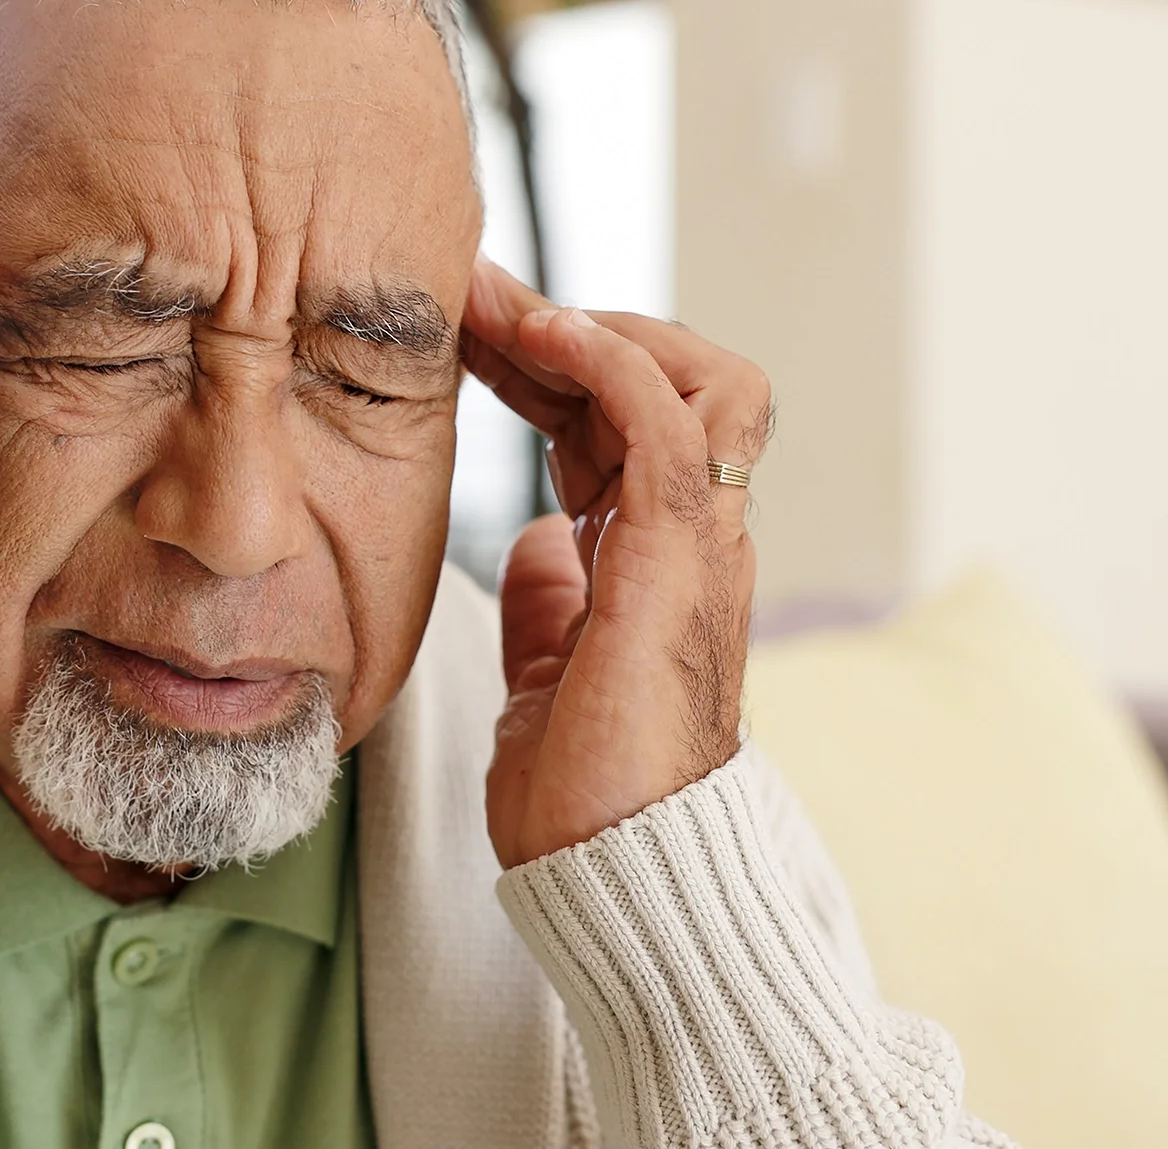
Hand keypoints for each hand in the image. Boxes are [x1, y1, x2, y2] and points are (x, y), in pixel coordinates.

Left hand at [460, 257, 770, 866]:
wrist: (607, 873)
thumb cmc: (580, 794)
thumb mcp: (546, 673)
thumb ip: (552, 603)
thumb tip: (540, 544)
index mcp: (654, 558)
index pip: (619, 420)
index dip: (549, 362)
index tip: (466, 331)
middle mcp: (691, 539)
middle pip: (664, 381)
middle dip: (568, 322)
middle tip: (475, 294)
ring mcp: (699, 547)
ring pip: (701, 381)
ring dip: (595, 325)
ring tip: (506, 305)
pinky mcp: (681, 564)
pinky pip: (672, 424)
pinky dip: (612, 361)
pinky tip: (545, 333)